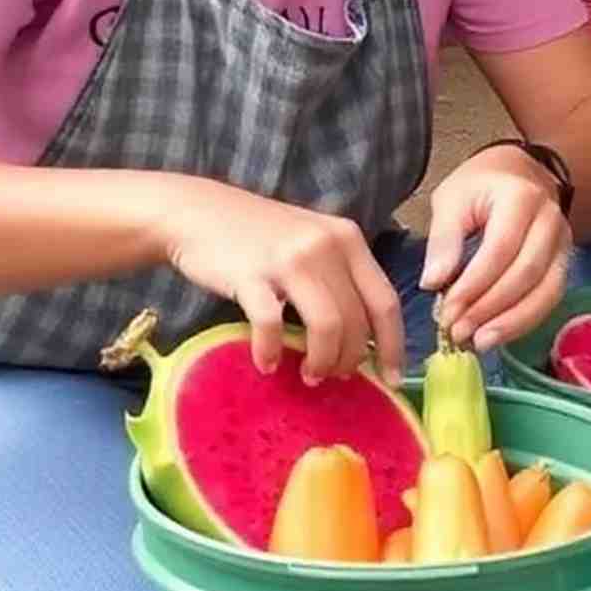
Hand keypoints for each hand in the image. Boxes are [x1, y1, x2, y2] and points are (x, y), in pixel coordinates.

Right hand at [158, 178, 404, 384]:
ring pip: (327, 326)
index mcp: (348, 239)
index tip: (392, 380)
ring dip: (321, 361)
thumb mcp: (312, 243)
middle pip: (357, 320)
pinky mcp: (251, 274)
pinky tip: (266, 363)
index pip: (385, 300)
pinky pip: (272, 325)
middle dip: (349, 360)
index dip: (394, 346)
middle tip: (332, 376)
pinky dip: (271, 352)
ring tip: (307, 375)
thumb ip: (339, 279)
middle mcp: (326, 245)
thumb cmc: (258, 236)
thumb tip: (363, 342)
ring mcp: (290, 258)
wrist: (196, 211)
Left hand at [421, 145, 571, 350]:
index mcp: (521, 197)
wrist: (521, 173)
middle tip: (457, 332)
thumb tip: (433, 283)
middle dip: (489, 308)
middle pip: (525, 274)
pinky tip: (497, 334)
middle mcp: (550, 221)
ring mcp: (563, 244)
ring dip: (510, 323)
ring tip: (478, 342)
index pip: (500, 249)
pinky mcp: (564, 264)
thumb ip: (444, 239)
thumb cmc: (481, 185)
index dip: (473, 285)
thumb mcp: (452, 199)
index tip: (446, 311)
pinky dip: (523, 321)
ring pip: (544, 292)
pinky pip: (549, 299)